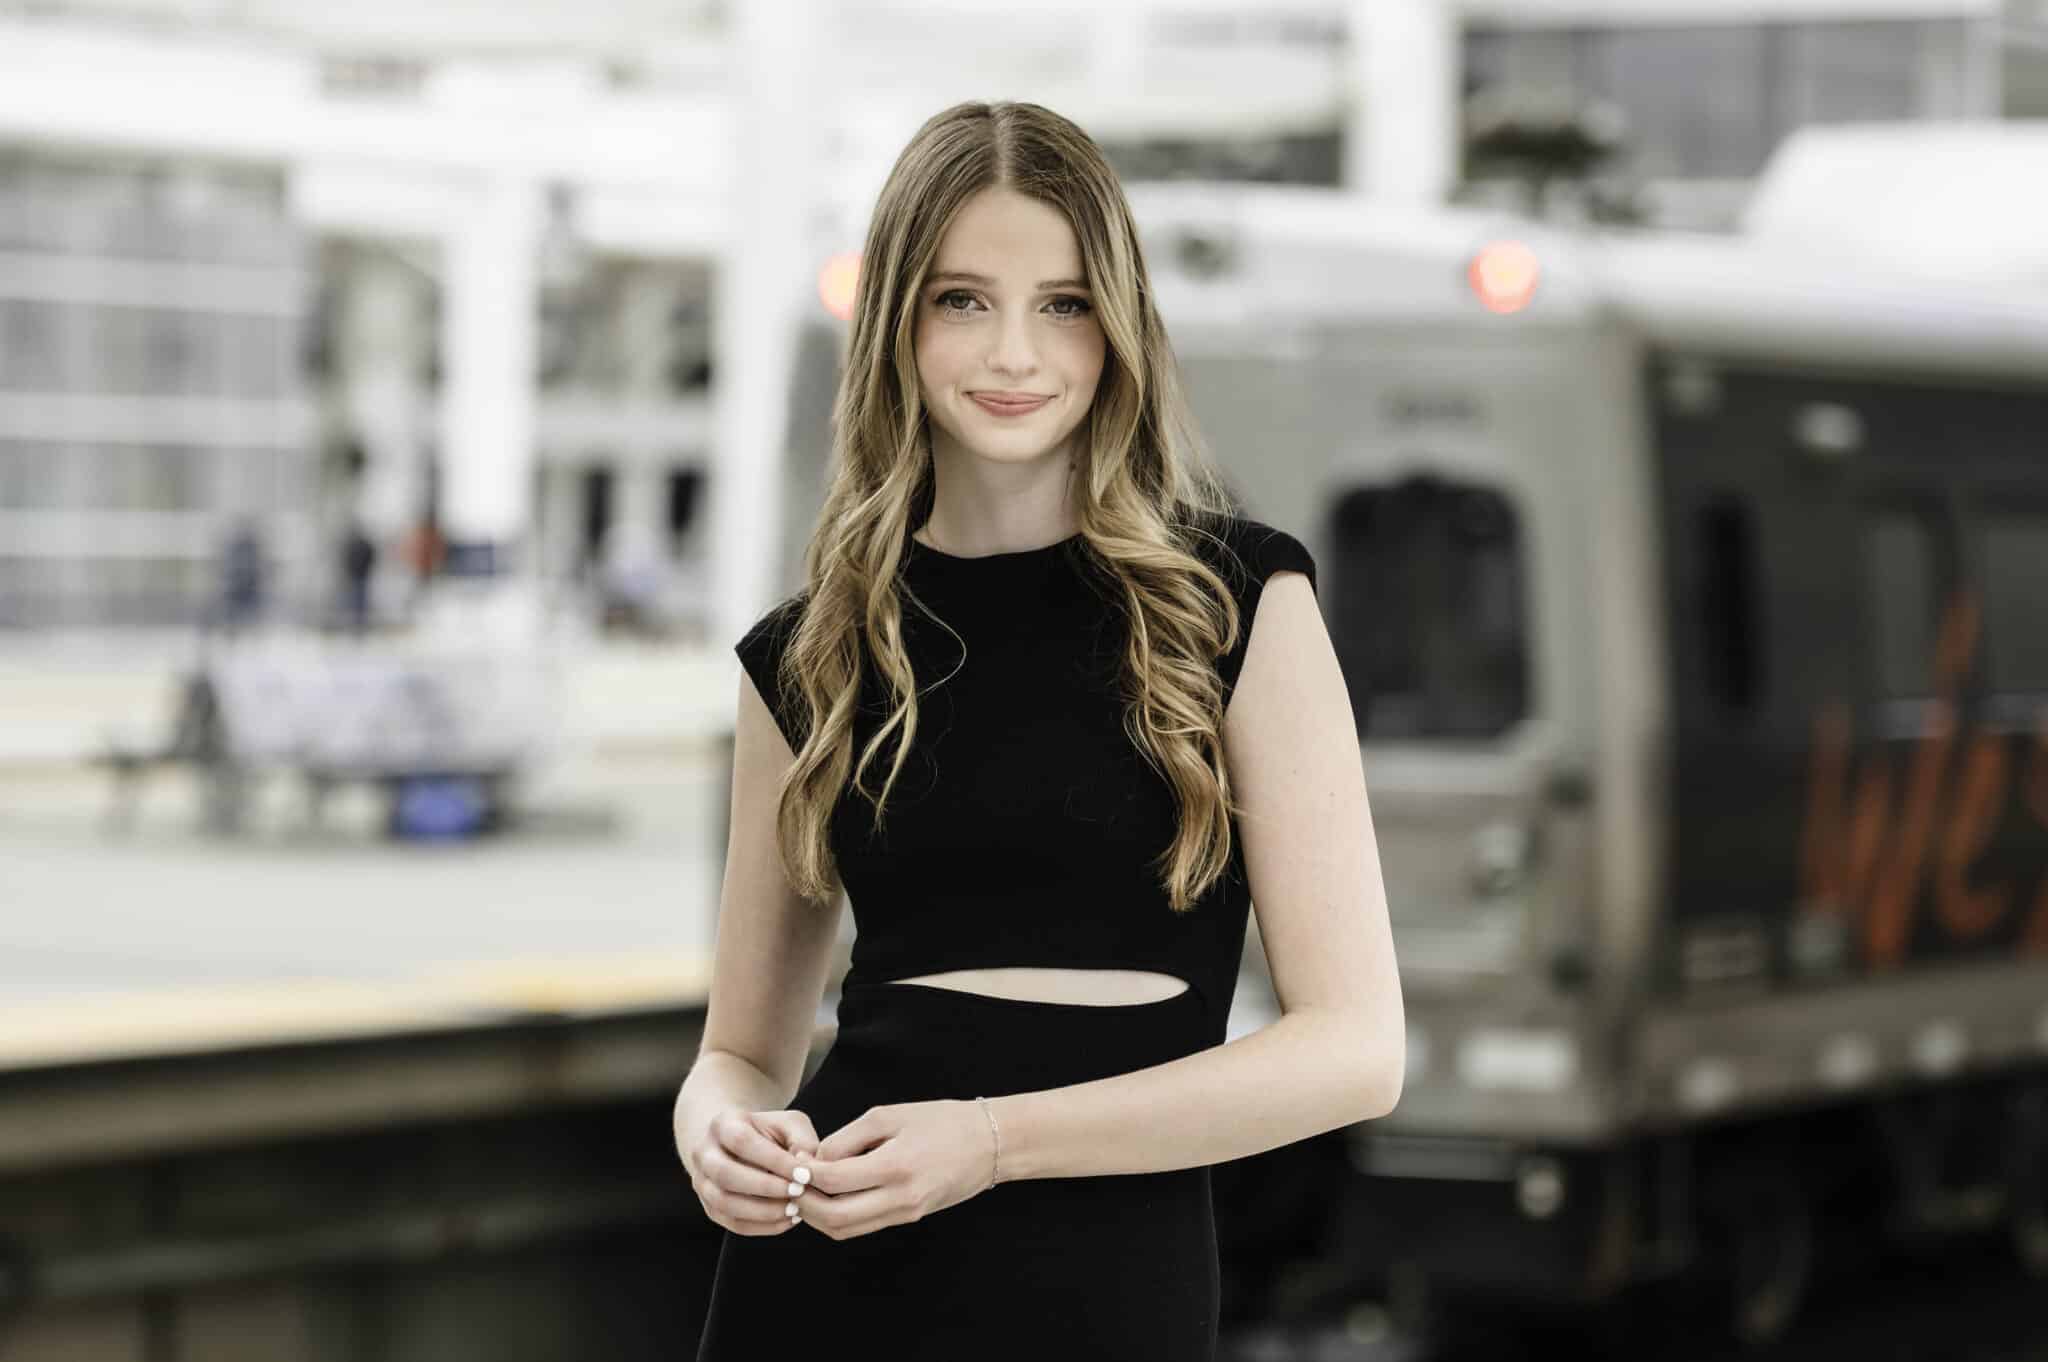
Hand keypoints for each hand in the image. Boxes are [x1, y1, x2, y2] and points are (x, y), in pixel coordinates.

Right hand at [681, 1107, 821, 1236]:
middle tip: (798, 1192)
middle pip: (726, 1174)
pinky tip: (787, 1219)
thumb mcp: (789, 1124)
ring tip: (795, 1208)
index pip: (742, 1142)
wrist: (740, 1147)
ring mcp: (702, 1183)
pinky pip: (733, 1223)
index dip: (774, 1160)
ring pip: (725, 1204)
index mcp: (722, 1124)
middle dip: (766, 1187)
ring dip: (764, 1211)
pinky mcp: (711, 1208)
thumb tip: (806, 1168)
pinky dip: (762, 1226)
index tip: (804, 1174)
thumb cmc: (771, 1134)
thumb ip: (802, 1141)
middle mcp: (704, 1153)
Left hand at [796, 1099, 997, 1240]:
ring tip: (805, 1192)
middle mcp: (899, 1197)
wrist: (989, 1144)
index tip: (794, 1161)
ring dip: (818, 1216)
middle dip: (804, 1202)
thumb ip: (848, 1138)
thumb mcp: (890, 1116)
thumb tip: (816, 1161)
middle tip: (791, 1183)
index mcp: (894, 1166)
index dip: (805, 1173)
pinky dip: (839, 1217)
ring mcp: (905, 1213)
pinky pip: (863, 1226)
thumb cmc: (940, 1121)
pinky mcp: (909, 1217)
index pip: (833, 1180)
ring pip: (845, 1229)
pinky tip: (829, 1198)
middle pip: (833, 1216)